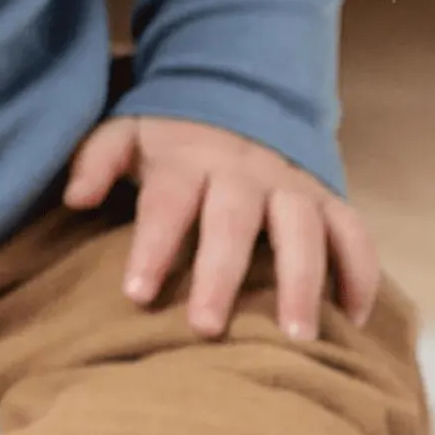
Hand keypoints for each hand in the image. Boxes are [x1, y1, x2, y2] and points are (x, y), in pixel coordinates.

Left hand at [63, 115, 379, 341]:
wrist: (237, 97)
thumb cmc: (171, 139)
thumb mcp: (127, 134)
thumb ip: (96, 161)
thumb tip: (74, 197)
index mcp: (188, 159)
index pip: (167, 203)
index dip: (153, 247)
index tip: (137, 294)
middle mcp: (244, 171)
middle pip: (233, 220)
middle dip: (220, 274)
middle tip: (206, 327)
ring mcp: (291, 184)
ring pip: (304, 230)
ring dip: (303, 281)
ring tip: (297, 338)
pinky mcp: (328, 199)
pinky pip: (354, 234)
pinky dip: (360, 274)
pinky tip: (353, 321)